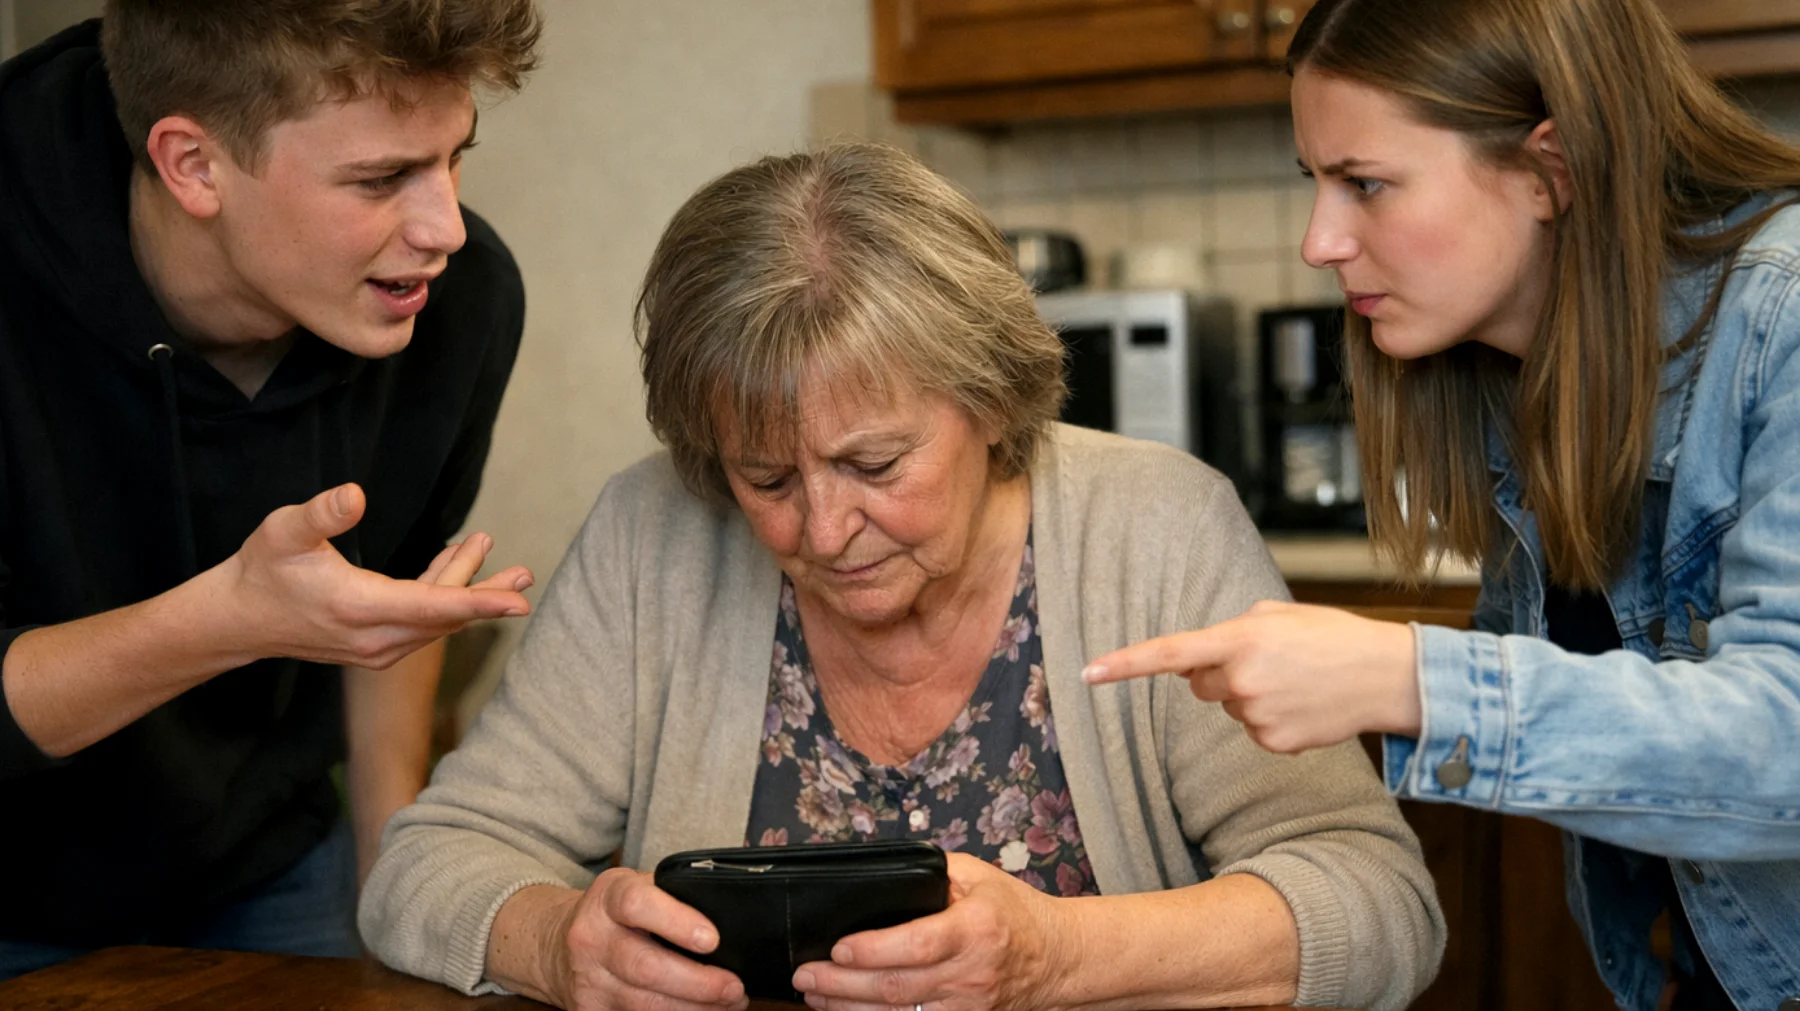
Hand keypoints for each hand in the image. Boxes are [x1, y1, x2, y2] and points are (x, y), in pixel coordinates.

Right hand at [220, 483, 533, 669]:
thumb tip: (356, 494)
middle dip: (486, 593)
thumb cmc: (262, 569)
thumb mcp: (285, 531)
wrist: (237, 619)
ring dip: (464, 588)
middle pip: (445, 617)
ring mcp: (375, 647)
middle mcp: (374, 637)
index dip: (480, 602)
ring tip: (492, 552)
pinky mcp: (373, 646)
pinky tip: (452, 563)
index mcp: (360, 607)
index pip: (433, 608)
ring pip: (434, 620)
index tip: (519, 601)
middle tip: (525, 572)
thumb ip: (322, 514)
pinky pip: (419, 622)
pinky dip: (440, 595)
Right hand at [554, 868, 747, 1010]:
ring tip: (729, 1004)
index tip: (712, 939)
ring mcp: (589, 980)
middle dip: (697, 982)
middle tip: (733, 987)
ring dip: (694, 1008)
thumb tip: (730, 918)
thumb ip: (674, 896)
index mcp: (608, 897)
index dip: (677, 922)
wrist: (559, 945)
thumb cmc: (616, 915)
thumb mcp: (637, 888)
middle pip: (645, 966)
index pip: (637, 905)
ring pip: (644, 1004)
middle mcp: (592, 938)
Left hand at [793, 853, 1066, 1010]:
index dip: (874, 950)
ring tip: (815, 997)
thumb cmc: (1012, 910)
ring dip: (850, 1010)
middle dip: (843, 985)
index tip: (838, 948)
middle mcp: (972, 972)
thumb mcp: (977, 875)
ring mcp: (967, 1006)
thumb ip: (930, 871)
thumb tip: (877, 872)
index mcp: (976, 928)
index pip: (918, 945)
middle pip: (898, 987)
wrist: (1055, 957)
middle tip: (805, 975)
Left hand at [1082, 601, 1420, 752]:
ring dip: (1250, 695)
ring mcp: (1256, 716)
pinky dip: (1271, 719)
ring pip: (1228, 708)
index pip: (1167, 652)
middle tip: (1269, 662)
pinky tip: (1302, 705)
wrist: (1385, 675)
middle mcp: (1240, 680)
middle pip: (1198, 684)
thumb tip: (1198, 659)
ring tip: (1294, 681)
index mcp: (1239, 639)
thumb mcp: (1276, 615)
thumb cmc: (1331, 636)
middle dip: (1221, 673)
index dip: (1124, 664)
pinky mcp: (1272, 743)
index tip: (1087, 673)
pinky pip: (1252, 730)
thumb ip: (1230, 631)